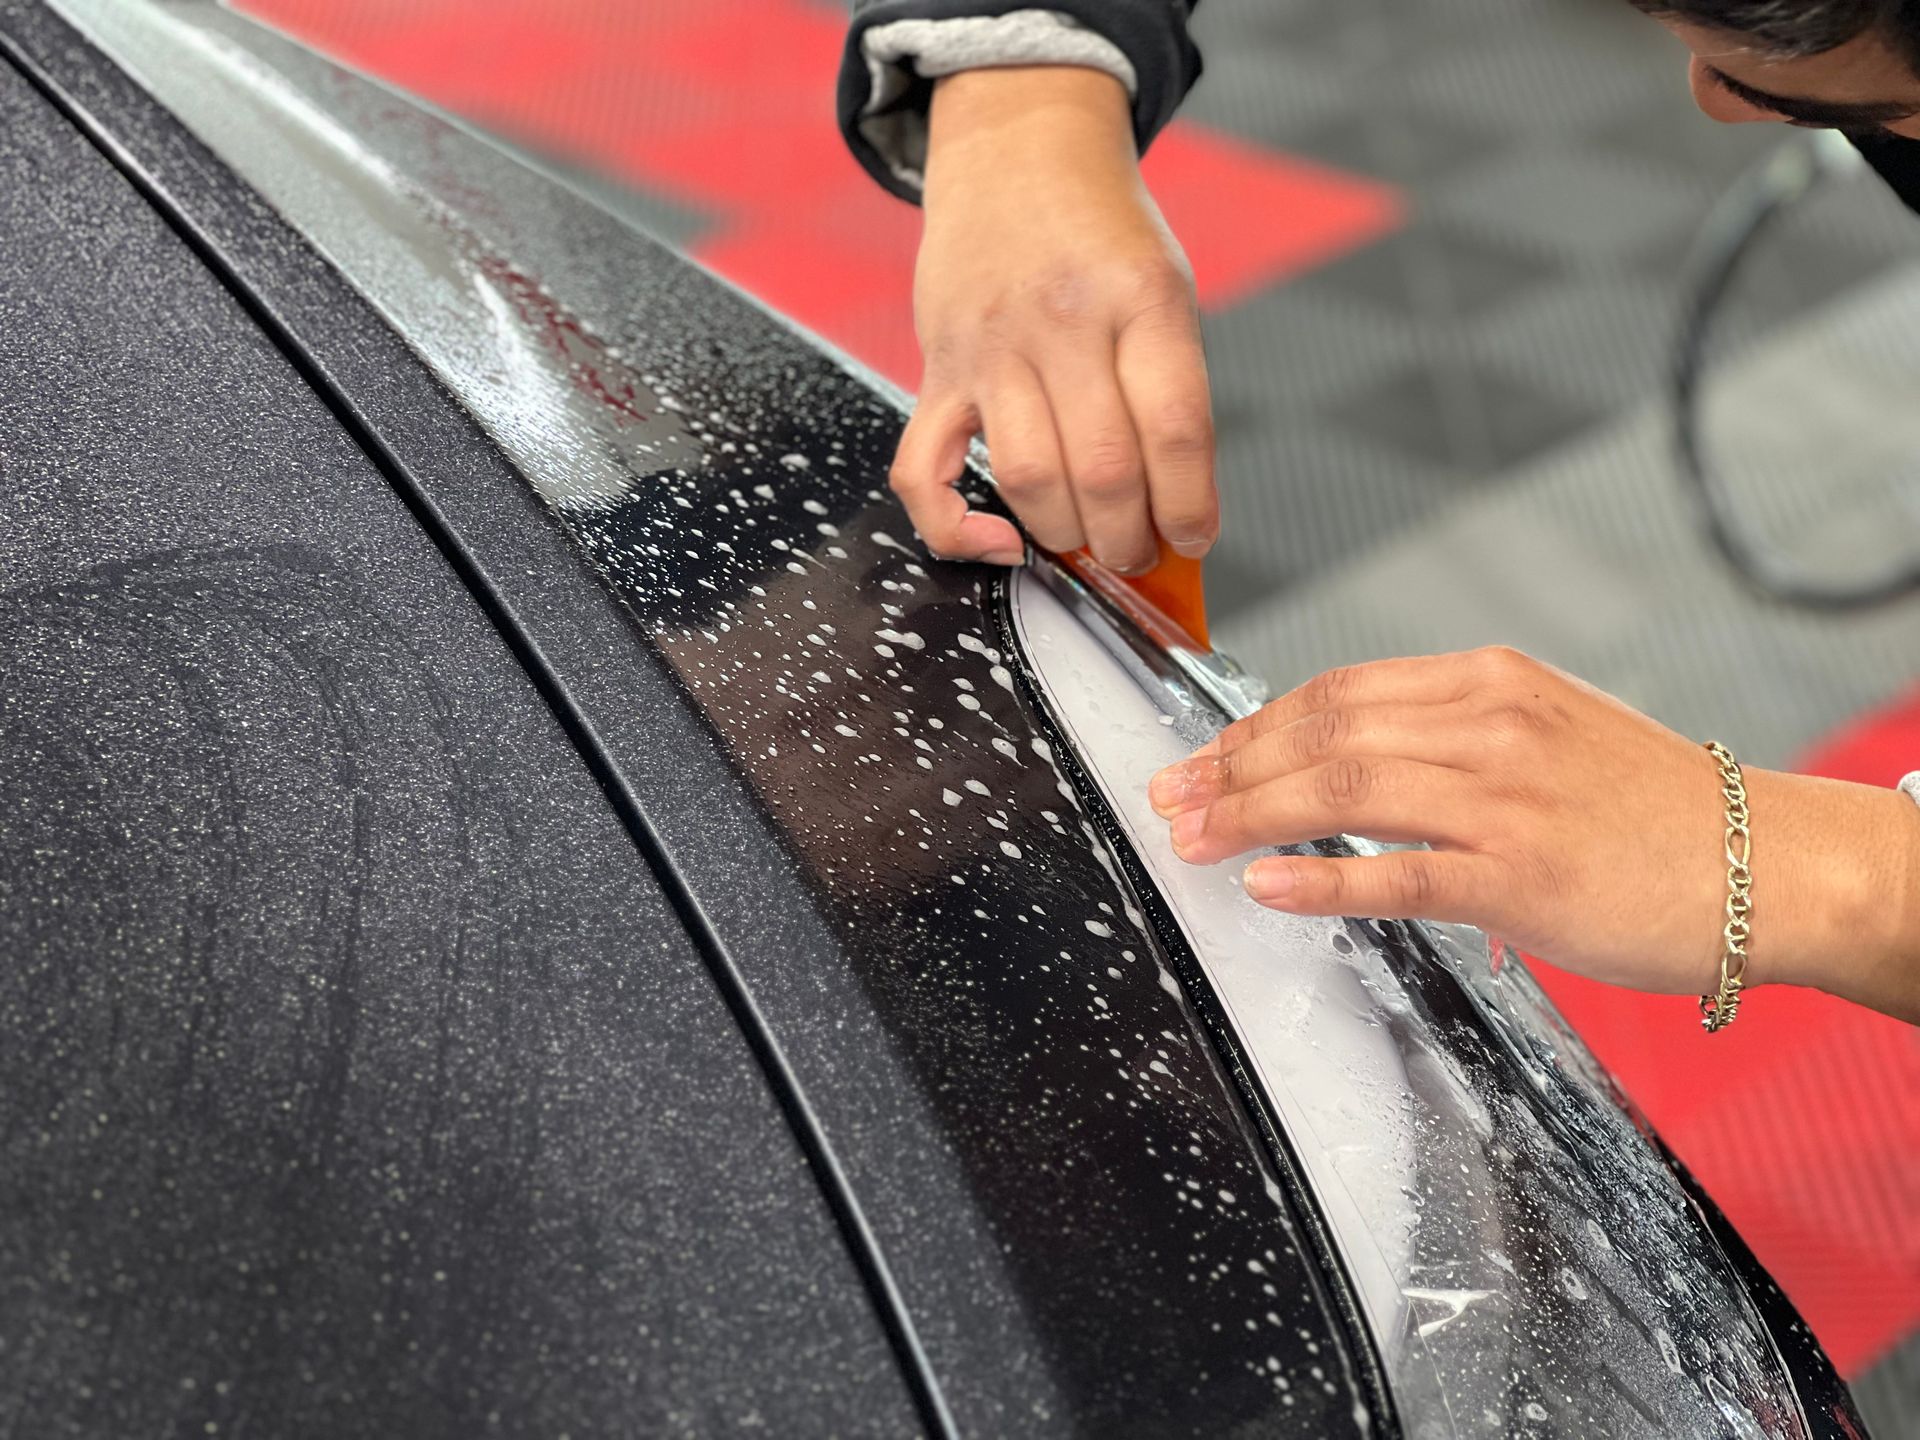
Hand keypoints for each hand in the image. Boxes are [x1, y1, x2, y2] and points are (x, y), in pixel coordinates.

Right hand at [893, 67, 1215, 573]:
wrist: (1018, 150)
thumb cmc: (1102, 235)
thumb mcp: (1164, 289)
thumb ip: (1170, 390)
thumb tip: (1177, 506)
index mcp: (1141, 297)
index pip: (1176, 428)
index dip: (1190, 506)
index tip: (1195, 537)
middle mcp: (1064, 320)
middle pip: (1104, 469)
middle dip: (1130, 539)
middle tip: (1140, 552)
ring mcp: (992, 347)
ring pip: (1028, 478)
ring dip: (1066, 537)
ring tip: (1088, 543)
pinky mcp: (938, 370)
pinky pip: (924, 472)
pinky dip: (956, 529)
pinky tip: (998, 541)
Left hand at [1148, 647, 1919, 1018]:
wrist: (1770, 862)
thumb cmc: (1654, 809)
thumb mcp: (1547, 733)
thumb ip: (1453, 735)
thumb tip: (1353, 755)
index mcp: (1491, 682)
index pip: (1340, 689)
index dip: (1255, 724)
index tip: (1204, 756)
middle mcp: (1490, 724)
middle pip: (1324, 730)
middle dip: (1232, 766)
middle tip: (1173, 798)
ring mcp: (1504, 797)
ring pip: (1344, 786)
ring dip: (1250, 812)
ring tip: (1192, 837)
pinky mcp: (1520, 874)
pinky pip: (1396, 872)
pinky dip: (1319, 876)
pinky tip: (1264, 882)